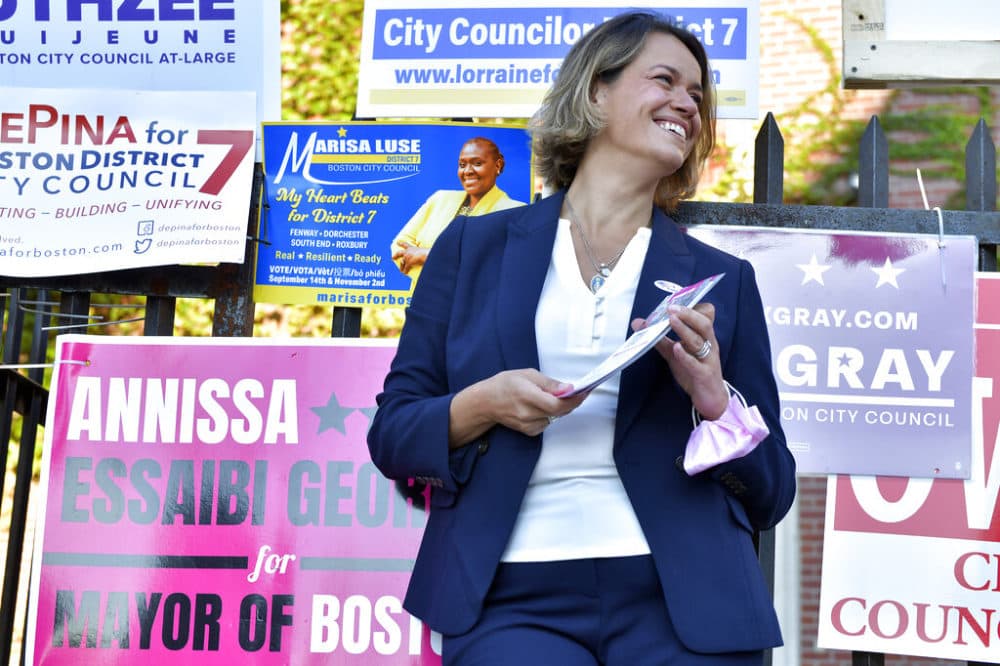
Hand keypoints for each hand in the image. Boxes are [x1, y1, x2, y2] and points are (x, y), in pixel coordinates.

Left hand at [392, 241, 428, 273]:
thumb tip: (423, 257)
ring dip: (401, 267)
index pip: (405, 245)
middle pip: (399, 253)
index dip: (401, 243)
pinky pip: (405, 268)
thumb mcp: (422, 252)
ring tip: (401, 270)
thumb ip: (420, 253)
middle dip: (396, 255)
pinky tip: (405, 273)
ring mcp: (407, 257)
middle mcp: (408, 251)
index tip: (397, 242)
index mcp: (412, 248)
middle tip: (393, 257)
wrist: (426, 255)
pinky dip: (405, 271)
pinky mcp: (408, 262)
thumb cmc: (427, 253)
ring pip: (402, 262)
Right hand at [449, 369, 588, 444]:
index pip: (557, 404)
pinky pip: (549, 422)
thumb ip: (550, 383)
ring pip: (556, 417)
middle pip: (560, 411)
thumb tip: (569, 389)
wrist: (486, 402)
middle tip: (580, 391)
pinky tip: (541, 405)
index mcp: (526, 395)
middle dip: (572, 401)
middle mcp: (527, 413)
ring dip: (561, 407)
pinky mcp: (530, 431)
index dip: (574, 399)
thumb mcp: (528, 375)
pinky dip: (551, 413)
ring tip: (552, 395)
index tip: (585, 391)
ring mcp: (528, 425)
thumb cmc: (505, 384)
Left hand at [632, 302, 728, 419]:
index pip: (705, 315)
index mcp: (704, 336)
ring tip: (671, 320)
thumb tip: (639, 323)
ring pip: (700, 341)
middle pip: (704, 324)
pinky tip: (676, 348)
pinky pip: (697, 364)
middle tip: (671, 307)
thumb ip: (659, 339)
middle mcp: (709, 345)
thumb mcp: (675, 354)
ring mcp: (708, 360)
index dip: (693, 306)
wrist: (709, 398)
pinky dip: (686, 355)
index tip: (676, 299)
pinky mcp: (705, 375)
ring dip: (685, 329)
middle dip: (688, 314)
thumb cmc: (693, 372)